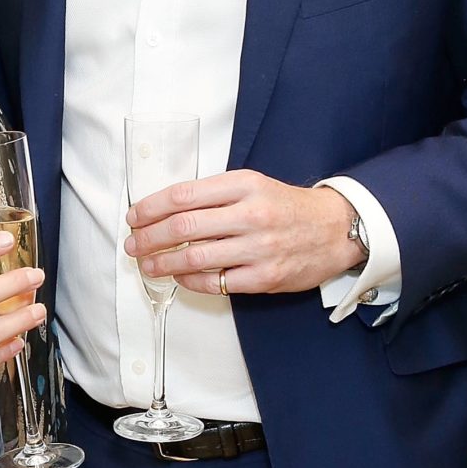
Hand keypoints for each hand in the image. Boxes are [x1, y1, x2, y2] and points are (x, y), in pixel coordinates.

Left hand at [124, 171, 362, 296]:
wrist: (334, 229)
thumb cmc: (285, 206)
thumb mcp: (251, 184)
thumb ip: (213, 194)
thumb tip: (163, 210)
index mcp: (244, 185)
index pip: (183, 195)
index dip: (150, 207)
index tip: (134, 216)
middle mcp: (250, 214)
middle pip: (183, 227)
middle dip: (148, 237)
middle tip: (132, 244)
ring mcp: (258, 248)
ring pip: (195, 258)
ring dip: (162, 263)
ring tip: (146, 264)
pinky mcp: (264, 278)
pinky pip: (216, 283)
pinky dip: (190, 281)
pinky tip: (178, 277)